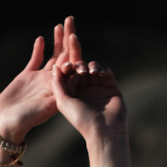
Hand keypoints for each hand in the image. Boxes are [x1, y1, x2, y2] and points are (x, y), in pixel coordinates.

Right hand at [0, 23, 73, 144]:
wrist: (5, 124)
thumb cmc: (25, 120)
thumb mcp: (44, 108)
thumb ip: (55, 92)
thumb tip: (68, 77)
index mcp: (62, 90)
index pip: (72, 67)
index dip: (74, 51)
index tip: (74, 37)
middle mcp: (54, 82)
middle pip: (65, 56)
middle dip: (69, 38)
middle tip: (71, 20)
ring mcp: (41, 79)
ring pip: (53, 56)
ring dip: (57, 40)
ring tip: (60, 24)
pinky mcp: (27, 77)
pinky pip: (35, 60)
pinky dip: (39, 49)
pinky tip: (41, 38)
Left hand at [51, 20, 126, 141]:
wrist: (104, 131)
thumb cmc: (81, 119)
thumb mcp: (63, 102)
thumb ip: (58, 84)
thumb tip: (54, 66)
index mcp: (71, 92)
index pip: (67, 72)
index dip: (65, 62)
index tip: (65, 61)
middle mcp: (84, 89)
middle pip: (79, 65)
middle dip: (75, 51)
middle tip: (72, 35)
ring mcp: (98, 88)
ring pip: (92, 67)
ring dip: (88, 64)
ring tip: (87, 70)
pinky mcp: (111, 87)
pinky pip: (106, 72)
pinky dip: (102, 68)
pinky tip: (97, 71)